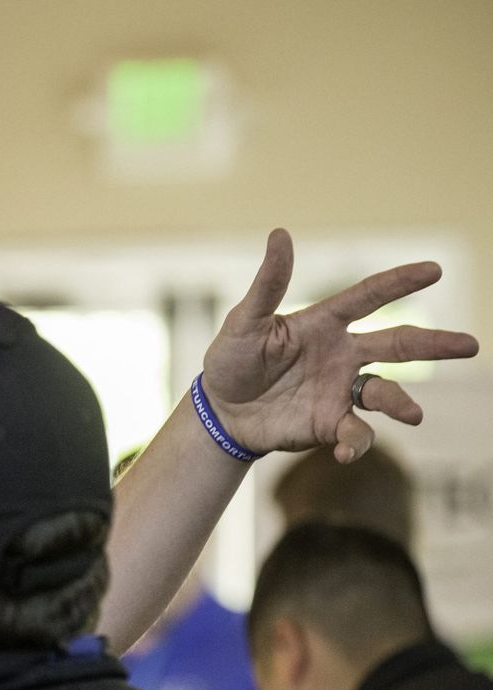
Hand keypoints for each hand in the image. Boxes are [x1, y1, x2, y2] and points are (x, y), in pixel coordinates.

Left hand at [203, 229, 478, 460]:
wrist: (222, 412)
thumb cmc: (233, 360)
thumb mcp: (244, 323)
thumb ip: (268, 285)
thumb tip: (280, 234)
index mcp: (325, 323)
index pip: (369, 297)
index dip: (400, 283)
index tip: (434, 270)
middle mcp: (343, 355)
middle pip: (398, 345)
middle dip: (434, 345)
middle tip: (470, 345)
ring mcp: (341, 390)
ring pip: (385, 392)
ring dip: (401, 402)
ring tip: (414, 415)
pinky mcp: (331, 424)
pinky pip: (356, 434)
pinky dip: (356, 445)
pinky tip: (343, 454)